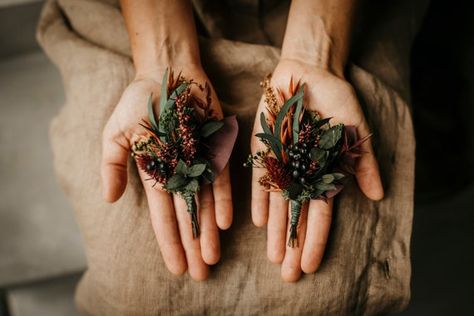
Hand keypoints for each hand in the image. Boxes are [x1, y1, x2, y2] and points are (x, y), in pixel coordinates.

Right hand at [101, 66, 232, 279]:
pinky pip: (221, 180)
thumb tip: (110, 199)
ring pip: (205, 205)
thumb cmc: (139, 102)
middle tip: (200, 274)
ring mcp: (199, 163)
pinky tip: (226, 224)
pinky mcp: (216, 150)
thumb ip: (112, 165)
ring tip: (212, 258)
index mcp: (155, 174)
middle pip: (187, 218)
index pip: (163, 217)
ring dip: (209, 232)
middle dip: (192, 246)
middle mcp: (179, 174)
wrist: (168, 73)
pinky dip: (224, 201)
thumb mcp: (116, 133)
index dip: (169, 243)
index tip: (176, 268)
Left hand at [251, 59, 383, 281]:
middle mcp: (301, 174)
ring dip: (275, 231)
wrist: (309, 72)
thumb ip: (362, 162)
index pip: (321, 215)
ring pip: (277, 204)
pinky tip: (258, 222)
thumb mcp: (356, 130)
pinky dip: (259, 200)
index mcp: (325, 173)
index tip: (310, 266)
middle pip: (297, 216)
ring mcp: (281, 164)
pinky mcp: (263, 150)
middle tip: (288, 276)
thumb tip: (379, 196)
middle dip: (293, 245)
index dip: (316, 241)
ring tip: (273, 258)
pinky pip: (259, 180)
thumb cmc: (337, 100)